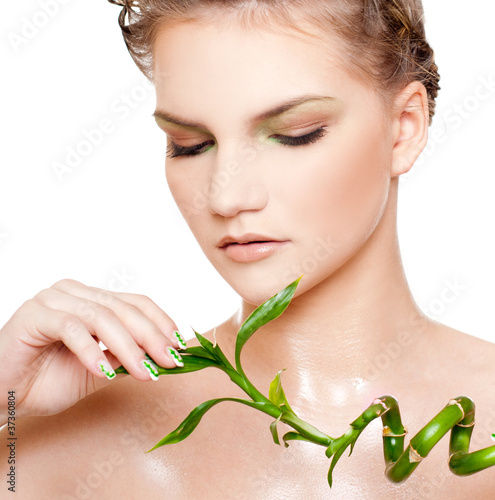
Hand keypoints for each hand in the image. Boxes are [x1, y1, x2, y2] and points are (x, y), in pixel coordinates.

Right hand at [0, 278, 185, 421]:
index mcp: (94, 300)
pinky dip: (90, 350)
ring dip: (128, 346)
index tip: (180, 347)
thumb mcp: (100, 370)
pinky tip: (102, 371)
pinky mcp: (35, 314)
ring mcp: (54, 299)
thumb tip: (164, 353)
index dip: (161, 323)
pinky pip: (71, 328)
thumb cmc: (48, 380)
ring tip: (143, 371)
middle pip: (125, 308)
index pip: (137, 303)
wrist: (4, 396)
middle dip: (152, 337)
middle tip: (169, 361)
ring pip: (102, 316)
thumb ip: (126, 357)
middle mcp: (77, 293)